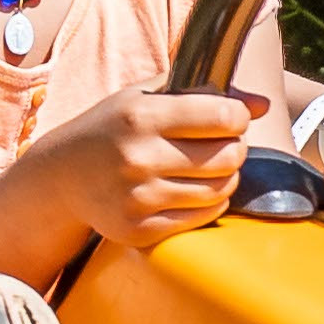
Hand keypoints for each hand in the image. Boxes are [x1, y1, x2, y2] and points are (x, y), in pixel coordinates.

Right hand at [20, 85, 257, 251]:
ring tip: (206, 167)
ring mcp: (138, 199)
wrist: (61, 177)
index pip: (224, 117)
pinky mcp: (138, 231)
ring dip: (224, 177)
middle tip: (219, 145)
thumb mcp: (146, 97)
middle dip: (234, 148)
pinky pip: (203, 217)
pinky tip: (191, 190)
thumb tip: (262, 105)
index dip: (238, 117)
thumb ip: (204, 92)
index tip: (230, 118)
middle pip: (229, 156)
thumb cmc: (113, 128)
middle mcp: (138, 158)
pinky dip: (209, 203)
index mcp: (141, 116)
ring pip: (221, 190)